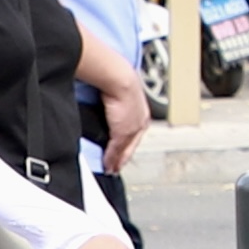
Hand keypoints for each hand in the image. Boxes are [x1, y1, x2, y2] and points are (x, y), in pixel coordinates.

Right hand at [90, 52, 149, 168]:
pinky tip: (107, 164)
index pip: (135, 134)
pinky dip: (111, 158)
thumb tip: (110, 107)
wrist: (119, 79)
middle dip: (123, 158)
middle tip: (116, 168)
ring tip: (111, 169)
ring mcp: (133, 128)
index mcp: (141, 113)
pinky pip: (117, 149)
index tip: (123, 155)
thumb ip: (116, 107)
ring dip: (117, 160)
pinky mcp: (124, 131)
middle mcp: (140, 122)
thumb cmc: (118, 80)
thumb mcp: (120, 96)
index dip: (128, 146)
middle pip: (132, 145)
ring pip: (125, 149)